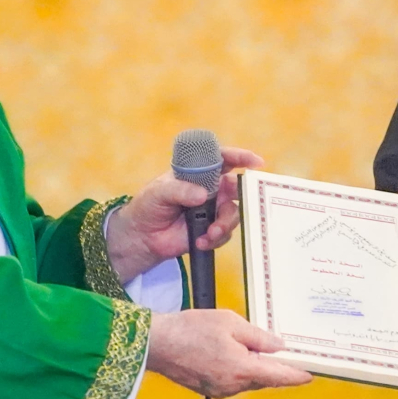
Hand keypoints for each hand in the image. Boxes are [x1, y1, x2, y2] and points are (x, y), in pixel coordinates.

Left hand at [105, 146, 263, 282]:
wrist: (142, 236)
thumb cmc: (149, 205)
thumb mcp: (159, 191)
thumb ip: (180, 190)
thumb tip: (203, 195)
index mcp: (200, 173)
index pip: (223, 160)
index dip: (241, 157)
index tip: (255, 162)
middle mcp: (211, 190)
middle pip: (237, 188)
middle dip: (243, 194)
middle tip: (243, 201)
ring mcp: (212, 211)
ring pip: (233, 214)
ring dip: (224, 223)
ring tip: (210, 232)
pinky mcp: (211, 231)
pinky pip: (224, 234)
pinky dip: (215, 238)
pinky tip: (200, 241)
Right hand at [147, 309, 312, 397]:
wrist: (157, 344)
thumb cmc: (192, 328)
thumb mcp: (230, 322)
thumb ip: (258, 336)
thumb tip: (279, 346)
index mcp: (242, 369)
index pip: (279, 376)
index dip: (297, 375)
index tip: (312, 373)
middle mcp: (234, 385)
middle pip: (264, 378)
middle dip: (275, 367)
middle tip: (288, 353)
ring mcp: (220, 390)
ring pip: (248, 379)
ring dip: (255, 366)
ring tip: (257, 347)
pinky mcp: (209, 389)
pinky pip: (233, 380)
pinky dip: (239, 369)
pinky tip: (235, 353)